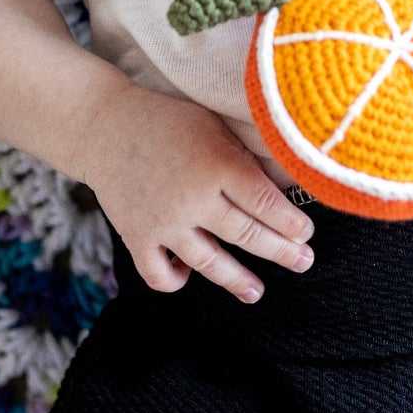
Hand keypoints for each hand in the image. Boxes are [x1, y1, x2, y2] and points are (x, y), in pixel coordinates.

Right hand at [82, 81, 313, 301]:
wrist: (106, 126)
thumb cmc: (169, 121)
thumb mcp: (213, 125)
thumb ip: (245, 153)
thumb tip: (286, 179)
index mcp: (216, 163)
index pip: (264, 201)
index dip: (290, 222)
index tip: (307, 233)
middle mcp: (192, 197)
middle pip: (247, 235)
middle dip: (281, 252)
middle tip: (303, 261)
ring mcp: (163, 222)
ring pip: (211, 263)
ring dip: (238, 280)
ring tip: (257, 291)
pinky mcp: (137, 237)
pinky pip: (161, 275)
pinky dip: (177, 280)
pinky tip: (190, 273)